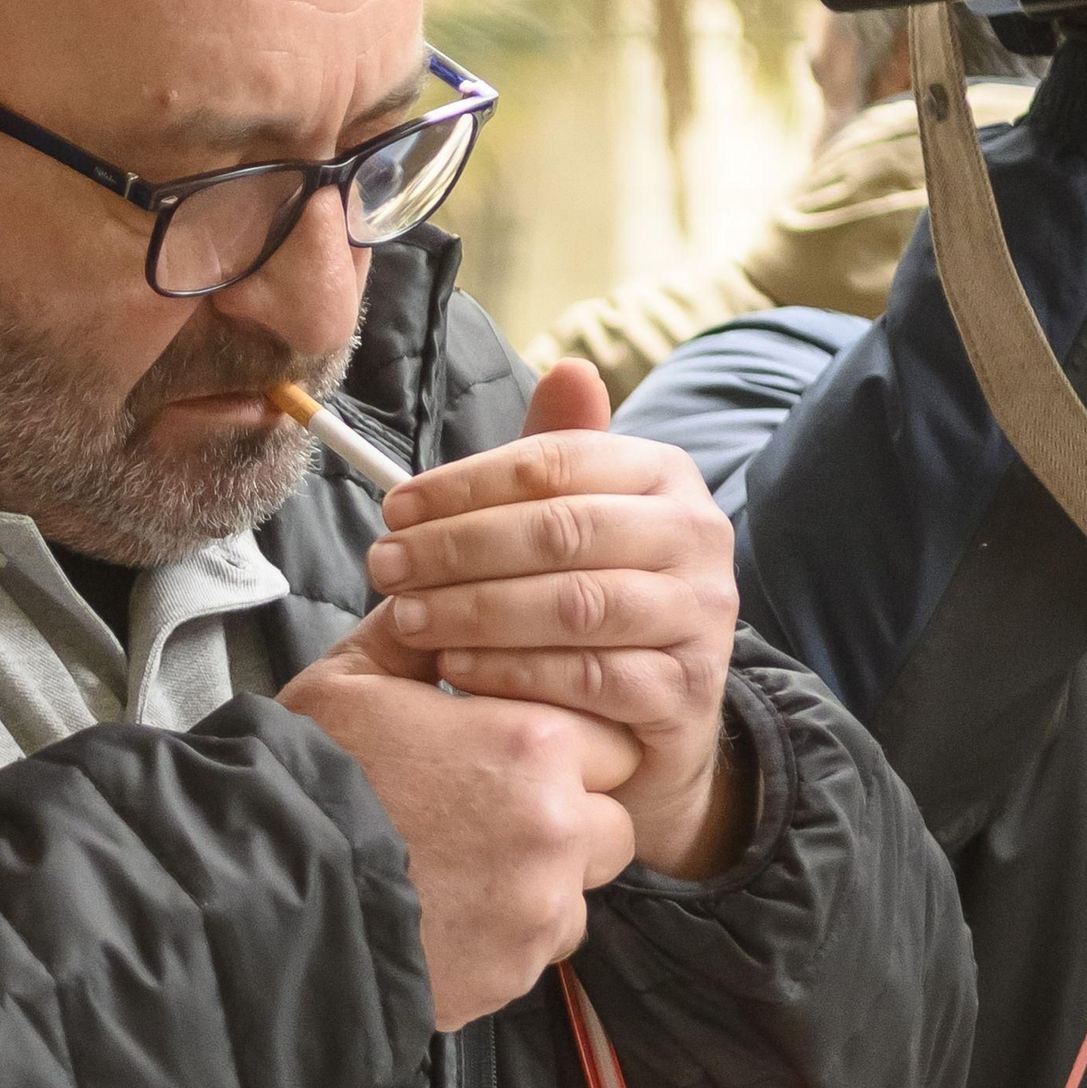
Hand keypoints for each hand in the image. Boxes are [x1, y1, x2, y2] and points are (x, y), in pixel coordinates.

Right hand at [278, 601, 638, 1028]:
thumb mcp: (349, 681)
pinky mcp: (511, 974)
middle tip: (498, 810)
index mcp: (531, 744)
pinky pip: (538, 950)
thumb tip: (437, 599)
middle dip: (571, 815)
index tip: (516, 750)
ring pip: (580, 891)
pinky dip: (508, 934)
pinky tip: (449, 911)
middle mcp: (555, 829)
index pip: (609, 737)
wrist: (257, 894)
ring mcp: (538, 911)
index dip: (564, 742)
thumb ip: (416, 635)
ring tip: (470, 865)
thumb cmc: (302, 777)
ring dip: (545, 879)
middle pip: (613, 821)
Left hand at [367, 359, 748, 879]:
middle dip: (457, 549)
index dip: (464, 485)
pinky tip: (455, 668)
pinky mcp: (689, 693)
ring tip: (406, 620)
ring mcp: (701, 617)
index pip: (554, 463)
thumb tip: (570, 368)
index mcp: (665, 477)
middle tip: (385, 568)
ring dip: (475, 612)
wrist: (653, 719)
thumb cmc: (596, 602)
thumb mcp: (574, 522)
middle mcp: (698, 537)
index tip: (393, 510)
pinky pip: (590, 677)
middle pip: (561, 531)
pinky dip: (514, 672)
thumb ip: (552, 461)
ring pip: (575, 605)